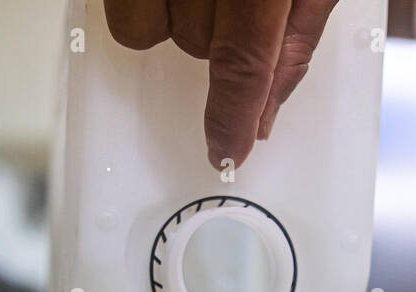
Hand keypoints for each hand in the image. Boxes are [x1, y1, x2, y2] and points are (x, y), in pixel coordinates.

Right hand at [103, 0, 338, 169]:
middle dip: (215, 36)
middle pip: (193, 42)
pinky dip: (142, 6)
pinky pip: (118, 8)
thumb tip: (263, 115)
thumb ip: (297, 39)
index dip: (234, 116)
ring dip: (176, 17)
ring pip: (145, 26)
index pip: (243, 61)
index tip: (227, 152)